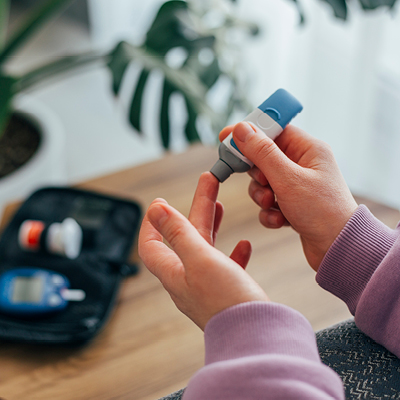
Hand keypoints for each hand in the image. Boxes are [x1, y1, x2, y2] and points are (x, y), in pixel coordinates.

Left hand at [138, 172, 268, 329]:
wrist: (256, 336)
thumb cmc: (226, 301)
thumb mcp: (200, 258)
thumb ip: (178, 232)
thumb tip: (156, 209)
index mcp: (175, 272)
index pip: (151, 245)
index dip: (152, 223)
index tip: (159, 204)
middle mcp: (187, 280)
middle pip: (185, 238)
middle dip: (195, 209)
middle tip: (207, 184)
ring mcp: (207, 286)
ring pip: (205, 248)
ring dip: (211, 225)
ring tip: (220, 205)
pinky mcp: (227, 292)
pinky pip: (226, 266)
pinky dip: (232, 252)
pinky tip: (243, 244)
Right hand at [219, 122, 357, 270]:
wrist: (339, 249)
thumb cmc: (321, 211)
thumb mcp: (287, 179)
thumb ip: (262, 153)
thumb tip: (242, 129)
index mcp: (308, 150)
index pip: (273, 130)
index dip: (250, 133)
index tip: (227, 137)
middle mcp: (303, 165)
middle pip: (264, 158)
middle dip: (257, 174)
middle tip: (262, 183)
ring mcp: (298, 186)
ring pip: (263, 182)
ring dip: (262, 196)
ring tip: (273, 205)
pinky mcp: (293, 205)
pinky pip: (269, 202)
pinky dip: (269, 212)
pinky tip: (280, 221)